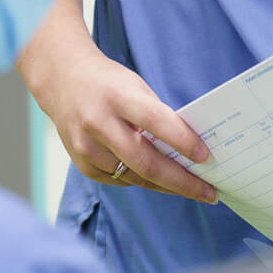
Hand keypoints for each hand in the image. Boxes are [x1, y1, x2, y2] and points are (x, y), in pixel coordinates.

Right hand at [34, 40, 217, 203]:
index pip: (156, 122)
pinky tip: (160, 180)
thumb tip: (188, 149)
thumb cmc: (108, 83)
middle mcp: (99, 123)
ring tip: (193, 189)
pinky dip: (142, 180)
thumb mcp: (135, 86)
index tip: (207, 156)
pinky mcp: (83, 165)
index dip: (183, 141)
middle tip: (210, 191)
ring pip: (136, 177)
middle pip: (146, 162)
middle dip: (182, 181)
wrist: (61, 81)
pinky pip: (121, 180)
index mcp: (117, 97)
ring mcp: (87, 148)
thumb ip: (156, 115)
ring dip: (167, 185)